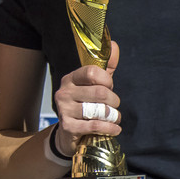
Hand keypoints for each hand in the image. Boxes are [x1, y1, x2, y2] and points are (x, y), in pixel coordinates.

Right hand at [51, 40, 121, 156]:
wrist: (69, 134)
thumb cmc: (85, 105)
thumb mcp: (94, 85)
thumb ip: (106, 66)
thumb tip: (113, 44)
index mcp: (71, 79)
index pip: (92, 72)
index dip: (107, 80)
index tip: (109, 87)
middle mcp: (64, 92)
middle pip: (100, 93)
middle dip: (114, 101)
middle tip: (114, 106)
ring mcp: (64, 110)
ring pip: (100, 110)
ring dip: (113, 116)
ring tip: (114, 118)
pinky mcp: (68, 127)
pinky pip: (96, 125)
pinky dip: (110, 128)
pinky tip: (115, 128)